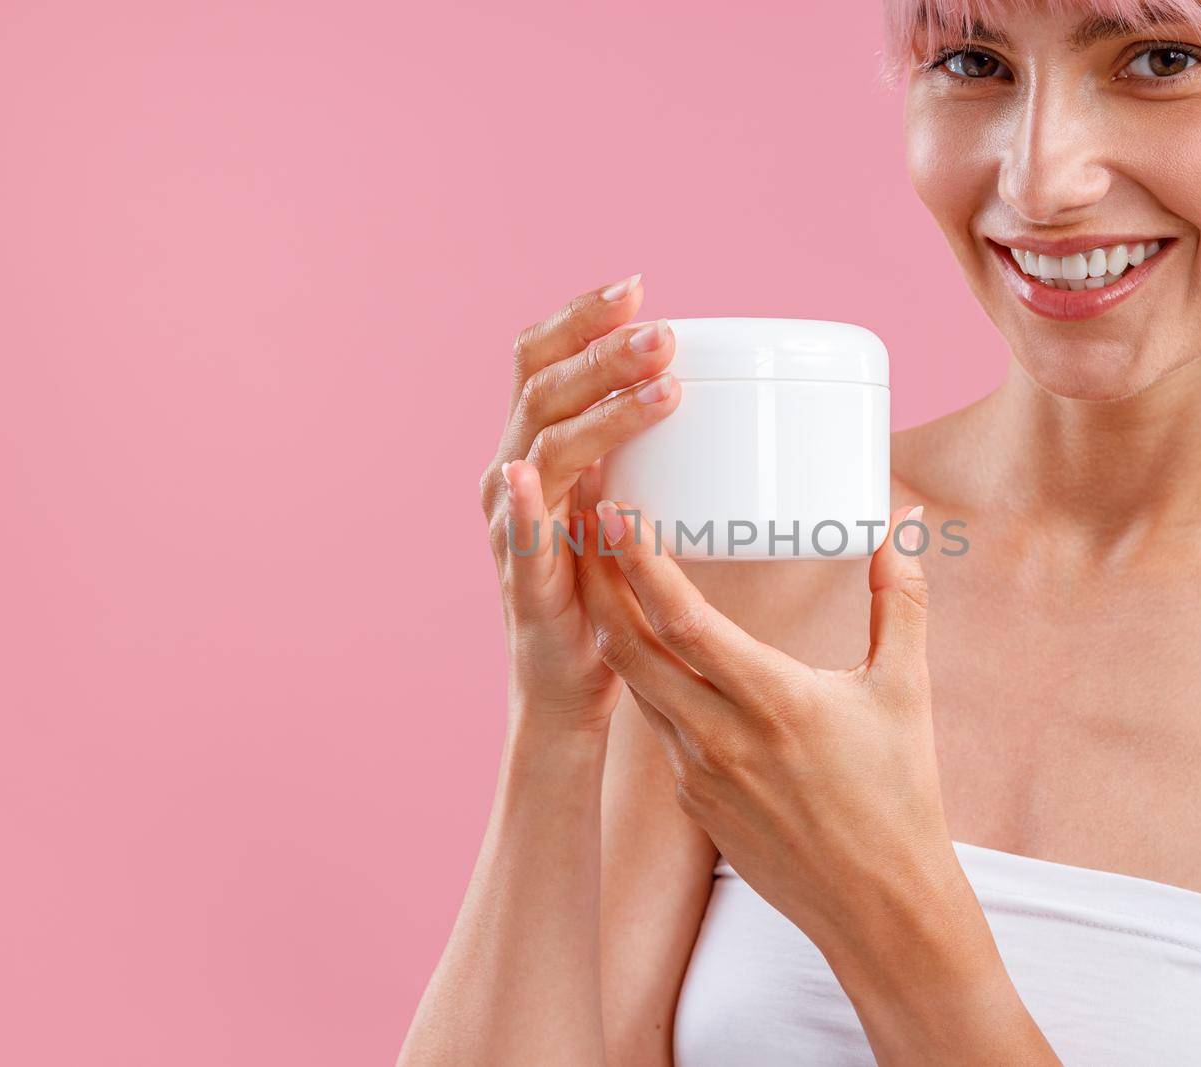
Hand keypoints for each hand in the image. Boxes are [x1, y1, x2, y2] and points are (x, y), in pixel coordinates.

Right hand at [479, 275, 681, 731]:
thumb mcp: (611, 496)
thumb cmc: (598, 585)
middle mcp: (508, 475)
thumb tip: (692, 382)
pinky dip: (522, 502)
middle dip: (602, 353)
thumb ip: (630, 444)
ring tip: (663, 387)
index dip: (578, 319)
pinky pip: (519, 536)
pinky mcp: (524, 583)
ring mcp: (509, 527)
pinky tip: (528, 474)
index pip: (539, 360)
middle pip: (542, 390)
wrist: (566, 682)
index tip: (634, 285)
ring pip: (543, 448)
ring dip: (599, 412)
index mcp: (531, 446)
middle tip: (665, 333)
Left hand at [573, 500, 959, 952]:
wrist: (880, 908)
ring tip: (597, 571)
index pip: (680, 617)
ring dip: (609, 625)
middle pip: (627, 646)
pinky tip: (643, 646)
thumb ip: (899, 601)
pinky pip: (656, 725)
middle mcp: (721, 737)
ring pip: (634, 685)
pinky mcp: (694, 801)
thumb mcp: (906, 691)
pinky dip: (642, 677)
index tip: (610, 509)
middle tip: (580, 523)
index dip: (636, 559)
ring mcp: (699, 774)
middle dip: (594, 579)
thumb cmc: (900, 797)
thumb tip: (902, 526)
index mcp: (772, 701)